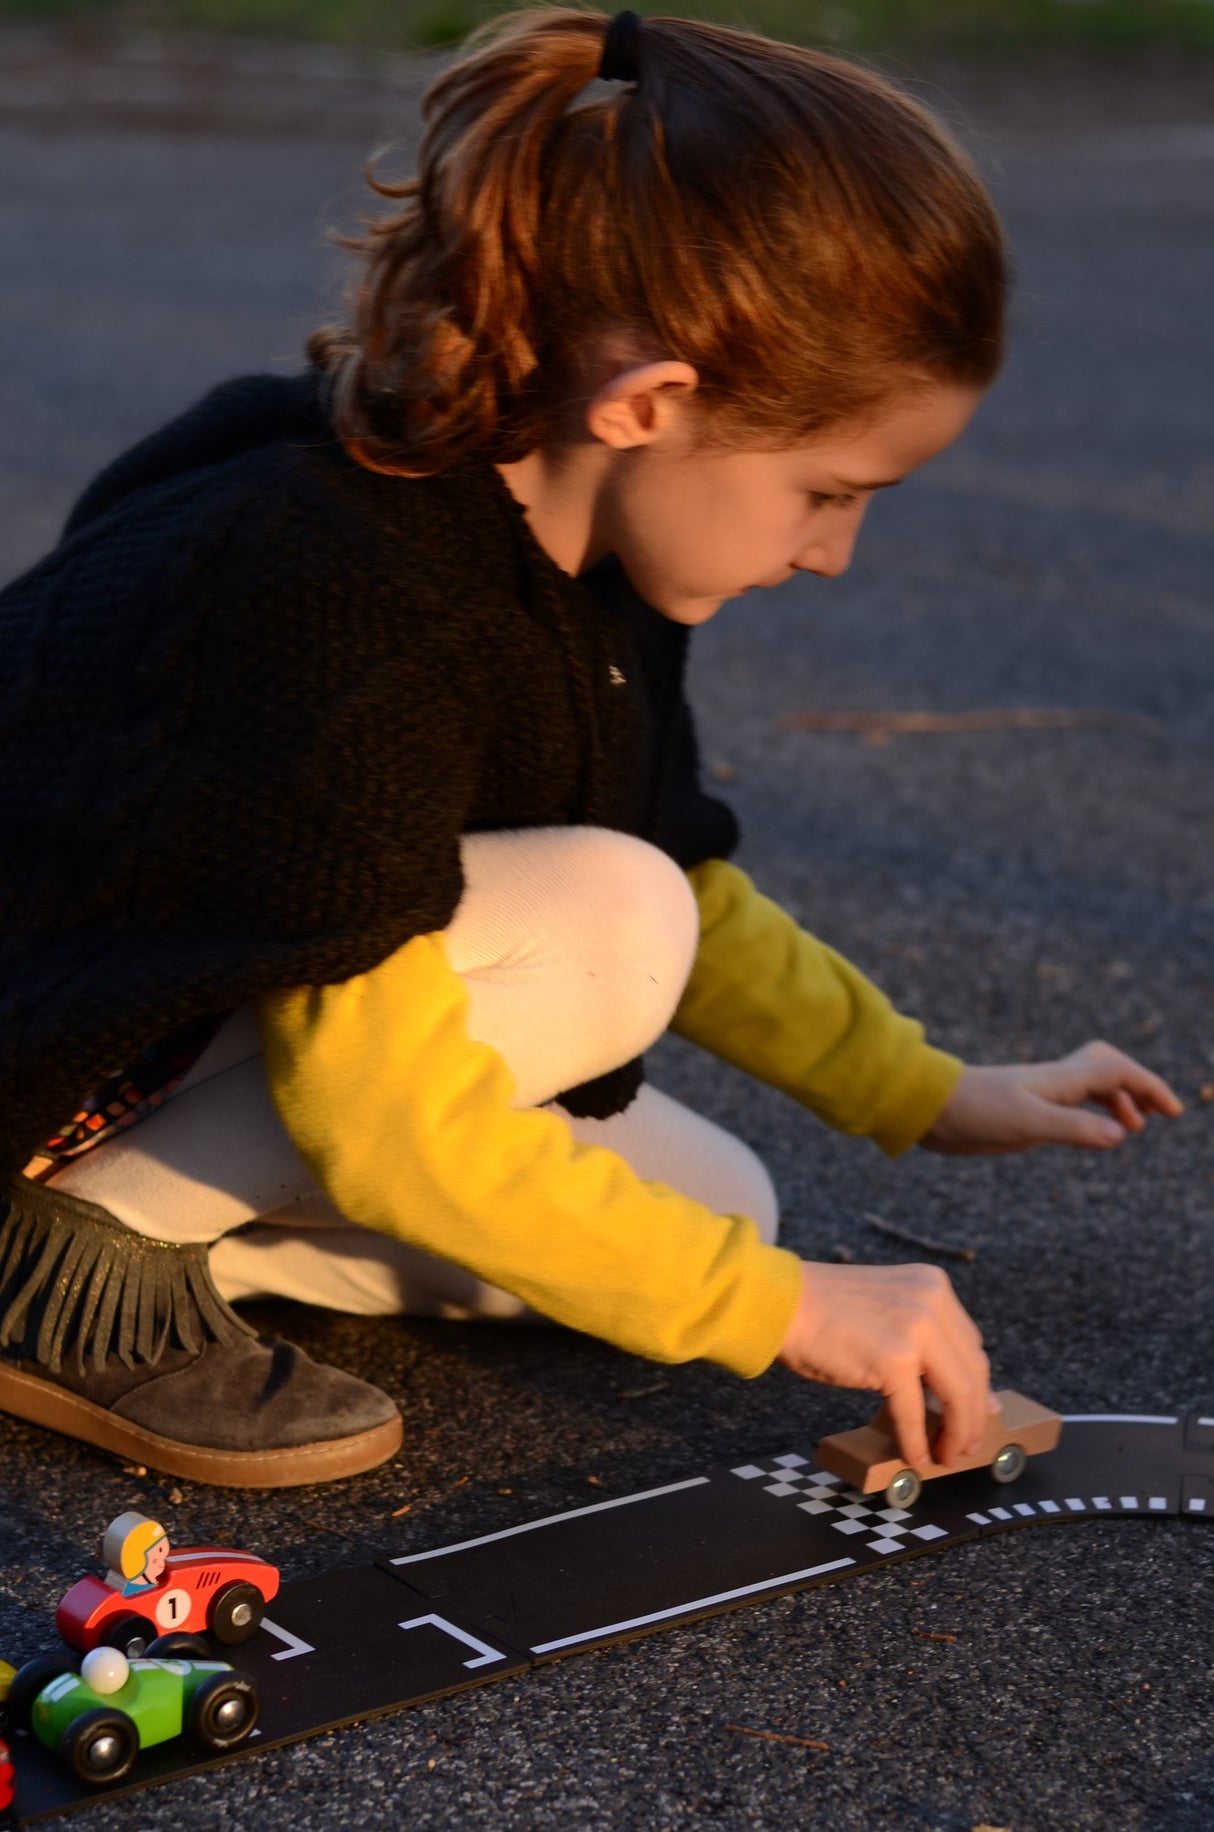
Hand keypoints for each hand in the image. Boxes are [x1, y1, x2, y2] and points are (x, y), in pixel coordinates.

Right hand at [777, 1260, 991, 1468]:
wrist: (779, 1302)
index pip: (971, 1345)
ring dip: (956, 1433)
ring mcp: (916, 1328)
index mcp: (933, 1285)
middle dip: (973, 1415)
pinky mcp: (894, 1359)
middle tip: (965, 1444)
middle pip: (974, 1371)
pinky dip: (918, 1443)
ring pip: (958, 1395)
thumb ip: (922, 1337)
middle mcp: (932, 1301)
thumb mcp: (887, 1308)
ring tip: (946, 1455)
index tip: (976, 1414)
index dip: (977, 1387)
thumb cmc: (822, 1310)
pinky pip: (916, 1414)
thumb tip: (956, 1389)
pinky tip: (915, 1458)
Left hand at [922, 1042, 1182, 1155]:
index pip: (1118, 1072)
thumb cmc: (973, 1111)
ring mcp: (1038, 1094)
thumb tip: (1120, 1135)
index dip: (1149, 1087)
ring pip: (1089, 1085)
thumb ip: (1074, 1129)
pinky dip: (1091, 1113)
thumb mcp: (1028, 1124)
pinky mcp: (1023, 1110)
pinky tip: (1089, 1134)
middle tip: (1157, 1115)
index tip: (1173, 1112)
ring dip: (1116, 1100)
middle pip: (1107, 1068)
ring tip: (1133, 1128)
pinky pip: (1070, 1103)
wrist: (927, 1107)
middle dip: (1137, 1086)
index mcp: (1060, 1079)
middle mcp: (1053, 1081)